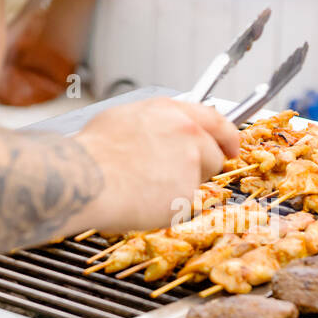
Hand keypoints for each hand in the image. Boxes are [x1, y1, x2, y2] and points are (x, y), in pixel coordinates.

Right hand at [72, 97, 240, 233]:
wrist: (85, 178)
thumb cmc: (93, 152)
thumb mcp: (124, 118)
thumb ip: (154, 122)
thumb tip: (159, 128)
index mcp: (171, 111)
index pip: (216, 119)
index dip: (227, 136)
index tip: (232, 146)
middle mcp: (187, 133)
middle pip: (214, 153)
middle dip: (202, 166)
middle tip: (178, 175)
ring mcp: (190, 163)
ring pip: (200, 180)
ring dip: (183, 185)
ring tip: (148, 186)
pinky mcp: (186, 193)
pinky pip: (183, 204)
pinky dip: (168, 206)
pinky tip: (143, 200)